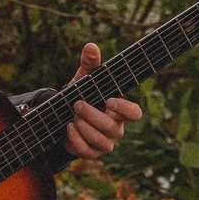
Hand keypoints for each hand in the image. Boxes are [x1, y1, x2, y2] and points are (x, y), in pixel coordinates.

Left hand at [63, 42, 140, 160]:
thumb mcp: (84, 79)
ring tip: (72, 116)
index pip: (134, 113)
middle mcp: (116, 128)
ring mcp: (105, 143)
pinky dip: (75, 138)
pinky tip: (68, 127)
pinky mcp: (92, 153)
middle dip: (91, 114)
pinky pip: (86, 151)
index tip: (109, 100)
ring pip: (99, 140)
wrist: (64, 116)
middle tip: (76, 103)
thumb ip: (90, 64)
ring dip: (82, 126)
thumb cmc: (82, 95)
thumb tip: (91, 46)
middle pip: (110, 127)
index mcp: (119, 110)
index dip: (125, 109)